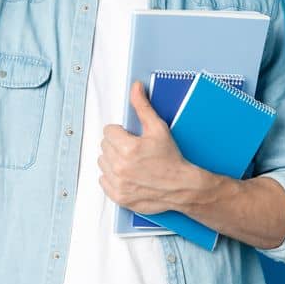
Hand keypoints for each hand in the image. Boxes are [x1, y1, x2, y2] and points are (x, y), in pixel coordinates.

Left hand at [100, 80, 215, 212]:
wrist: (182, 187)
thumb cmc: (172, 159)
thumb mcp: (159, 129)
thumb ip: (143, 106)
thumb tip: (135, 87)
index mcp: (128, 148)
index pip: (108, 131)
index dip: (121, 133)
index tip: (131, 138)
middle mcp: (121, 167)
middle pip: (104, 146)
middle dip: (117, 145)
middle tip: (134, 150)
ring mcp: (118, 183)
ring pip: (102, 162)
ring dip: (113, 160)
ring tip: (131, 162)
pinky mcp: (118, 196)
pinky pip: (103, 180)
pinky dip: (112, 177)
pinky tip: (128, 174)